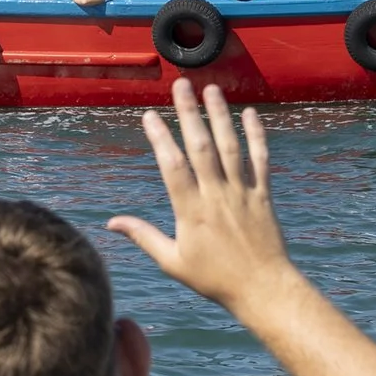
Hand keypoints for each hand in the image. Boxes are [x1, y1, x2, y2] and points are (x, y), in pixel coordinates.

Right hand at [107, 80, 301, 316]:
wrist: (263, 289)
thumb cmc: (215, 279)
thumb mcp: (172, 262)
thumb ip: (143, 236)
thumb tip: (111, 223)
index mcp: (191, 210)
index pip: (172, 167)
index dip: (159, 139)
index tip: (148, 116)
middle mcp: (217, 195)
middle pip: (201, 147)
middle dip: (189, 113)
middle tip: (181, 86)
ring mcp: (242, 193)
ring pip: (230, 147)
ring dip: (220, 116)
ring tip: (211, 89)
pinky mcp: (263, 196)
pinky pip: (260, 160)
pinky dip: (256, 136)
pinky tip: (251, 114)